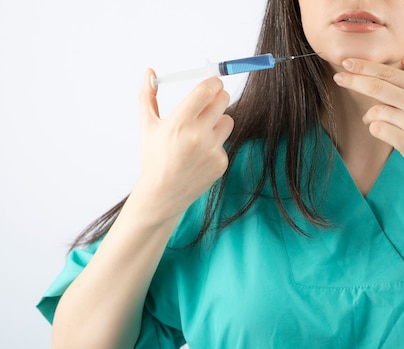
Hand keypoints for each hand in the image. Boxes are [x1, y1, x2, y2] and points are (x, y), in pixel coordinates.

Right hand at [136, 69, 233, 219]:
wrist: (163, 193)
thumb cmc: (154, 157)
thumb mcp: (148, 126)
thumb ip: (148, 96)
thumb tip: (150, 72)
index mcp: (179, 123)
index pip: (206, 91)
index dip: (213, 83)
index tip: (213, 82)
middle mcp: (198, 135)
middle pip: (223, 100)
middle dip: (218, 96)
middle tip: (210, 100)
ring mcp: (212, 150)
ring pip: (228, 120)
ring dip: (218, 120)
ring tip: (201, 131)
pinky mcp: (221, 162)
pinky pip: (225, 142)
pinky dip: (216, 143)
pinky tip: (200, 154)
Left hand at [333, 58, 403, 189]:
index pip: (390, 73)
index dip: (365, 67)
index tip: (347, 63)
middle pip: (378, 86)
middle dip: (354, 80)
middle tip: (338, 77)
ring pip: (375, 111)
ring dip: (369, 117)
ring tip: (375, 121)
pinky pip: (377, 129)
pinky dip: (376, 130)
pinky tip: (387, 134)